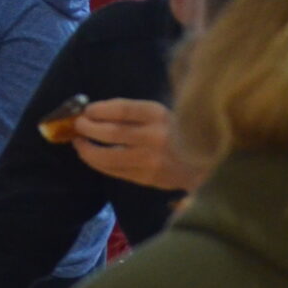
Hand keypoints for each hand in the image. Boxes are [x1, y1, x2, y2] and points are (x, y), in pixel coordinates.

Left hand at [70, 98, 205, 191]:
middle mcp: (154, 136)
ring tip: (79, 143)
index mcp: (160, 115)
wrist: (210, 164)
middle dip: (89, 129)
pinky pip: (116, 172)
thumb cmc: (183, 133)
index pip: (123, 109)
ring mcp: (150, 160)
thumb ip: (138, 114)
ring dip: (88, 150)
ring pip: (109, 157)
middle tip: (78, 126)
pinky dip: (100, 165)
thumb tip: (98, 112)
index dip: (100, 109)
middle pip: (111, 132)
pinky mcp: (147, 179)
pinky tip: (92, 158)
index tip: (87, 110)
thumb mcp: (166, 114)